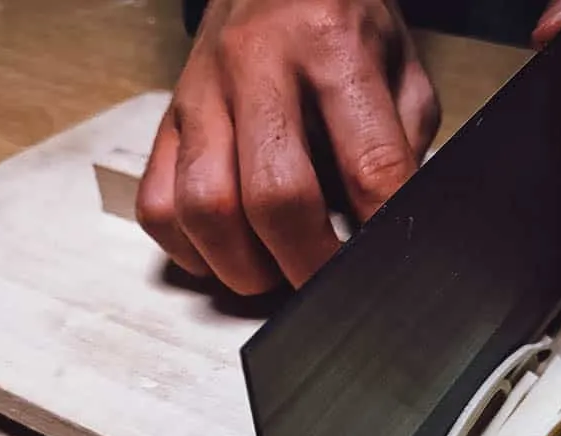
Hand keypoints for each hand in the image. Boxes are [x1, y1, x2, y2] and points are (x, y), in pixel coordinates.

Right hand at [137, 0, 439, 294]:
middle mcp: (258, 66)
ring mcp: (202, 94)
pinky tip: (225, 250)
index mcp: (332, 45)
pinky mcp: (167, 119)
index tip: (383, 262)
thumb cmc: (341, 20)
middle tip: (324, 283)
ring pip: (203, 208)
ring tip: (271, 273)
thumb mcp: (401, 66)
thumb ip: (403, 143)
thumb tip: (391, 227)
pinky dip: (189, 249)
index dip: (380, 229)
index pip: (367, 162)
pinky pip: (157, 205)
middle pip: (274, 196)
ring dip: (241, 265)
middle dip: (305, 262)